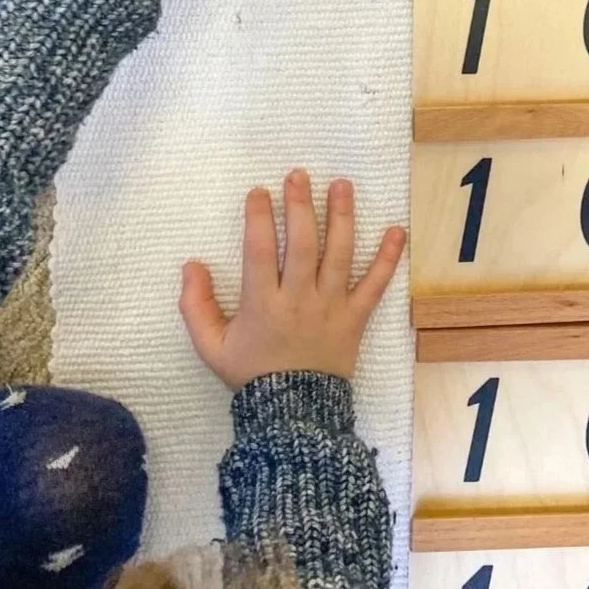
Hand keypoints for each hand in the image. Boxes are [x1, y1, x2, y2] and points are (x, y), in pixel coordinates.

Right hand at [179, 171, 406, 389]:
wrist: (292, 414)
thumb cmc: (251, 373)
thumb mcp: (211, 347)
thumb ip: (196, 306)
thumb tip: (191, 265)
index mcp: (263, 305)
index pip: (260, 251)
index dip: (259, 218)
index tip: (259, 192)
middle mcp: (299, 299)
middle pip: (303, 244)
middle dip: (300, 206)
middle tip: (299, 175)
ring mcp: (331, 306)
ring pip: (339, 255)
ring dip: (342, 217)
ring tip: (342, 185)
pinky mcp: (355, 317)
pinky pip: (375, 285)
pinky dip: (388, 258)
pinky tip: (397, 230)